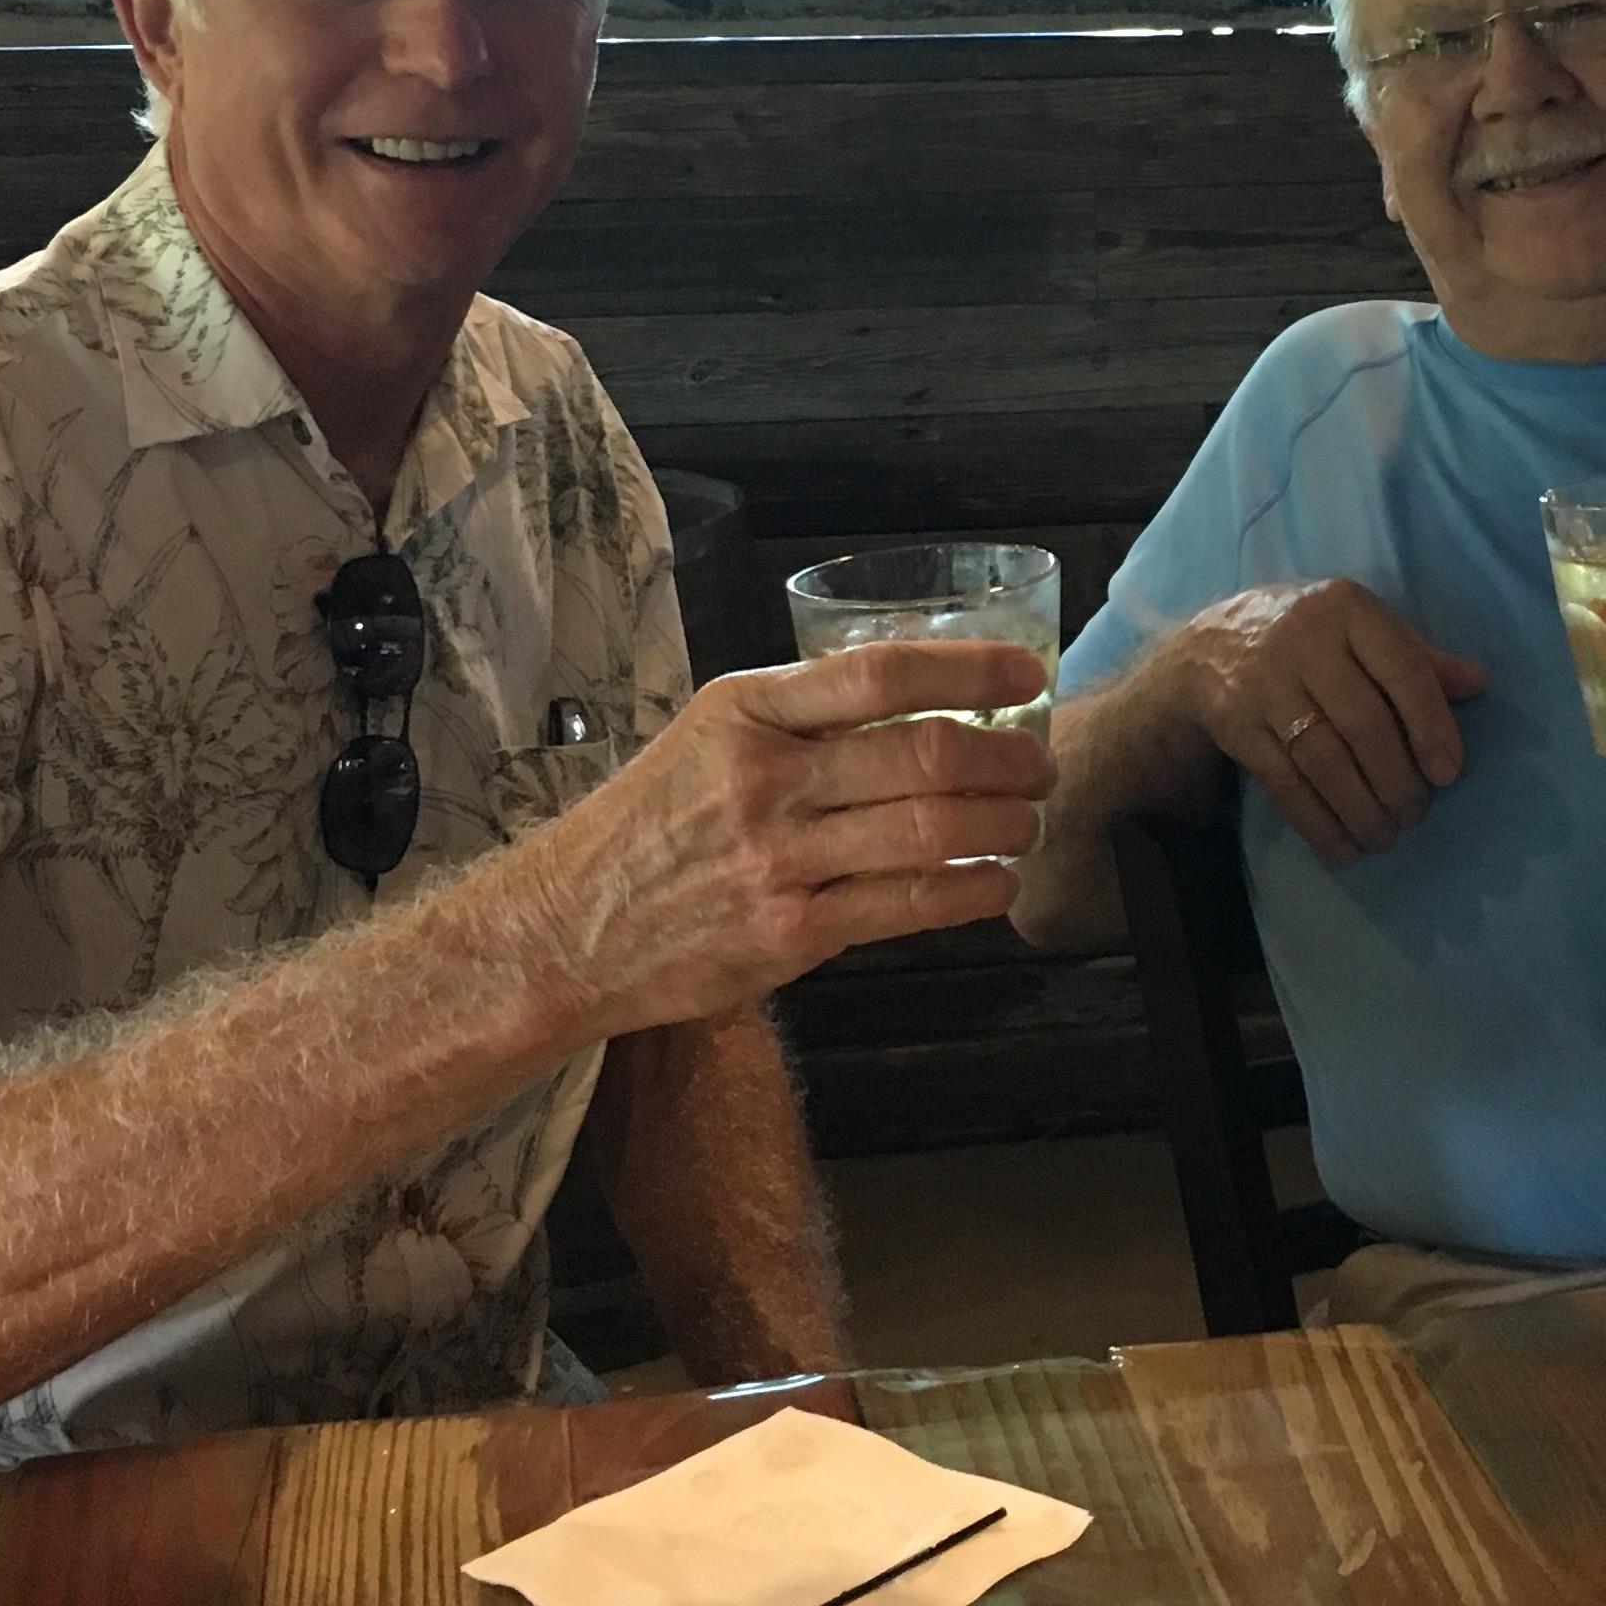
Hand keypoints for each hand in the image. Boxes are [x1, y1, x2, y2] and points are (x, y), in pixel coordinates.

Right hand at [500, 640, 1055, 1037]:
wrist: (565, 930)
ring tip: (1028, 823)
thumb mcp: (706, 737)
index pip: (879, 673)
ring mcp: (775, 861)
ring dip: (1002, 827)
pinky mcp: (786, 934)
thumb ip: (798, 716)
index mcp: (745, 712)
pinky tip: (995, 884)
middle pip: (921, 756)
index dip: (970, 670)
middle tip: (1041, 764)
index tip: (1027, 674)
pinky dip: (968, 893)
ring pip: (927, 833)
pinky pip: (905, 907)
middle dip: (1007, 760)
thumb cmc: (648, 826)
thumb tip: (914, 699)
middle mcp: (763, 779)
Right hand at [1173, 579, 1485, 862]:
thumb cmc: (1309, 637)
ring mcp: (1263, 683)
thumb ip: (1416, 656)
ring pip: (1322, 758)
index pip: (1400, 666)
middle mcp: (1303, 640)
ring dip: (1360, 808)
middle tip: (1416, 813)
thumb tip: (1478, 682)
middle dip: (1395, 779)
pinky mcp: (1234, 724)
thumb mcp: (1359, 627)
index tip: (1447, 773)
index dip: (1430, 723)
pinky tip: (1342, 847)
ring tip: (1385, 835)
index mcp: (1346, 608)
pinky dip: (1317, 821)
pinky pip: (1283, 782)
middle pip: (1361, 722)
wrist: (1206, 646)